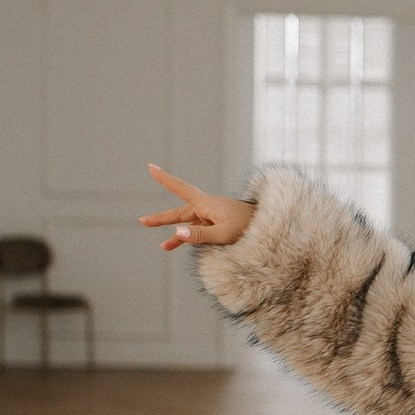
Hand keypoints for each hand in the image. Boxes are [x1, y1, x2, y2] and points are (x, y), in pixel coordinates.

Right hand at [139, 164, 255, 251]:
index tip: (150, 168)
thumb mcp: (224, 234)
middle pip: (180, 213)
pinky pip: (201, 232)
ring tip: (164, 247)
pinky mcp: (220, 226)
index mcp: (207, 204)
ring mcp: (214, 217)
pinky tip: (185, 247)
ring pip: (190, 225)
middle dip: (162, 219)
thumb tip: (178, 233)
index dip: (164, 179)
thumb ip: (200, 235)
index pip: (180, 188)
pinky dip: (191, 239)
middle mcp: (208, 208)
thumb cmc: (249, 227)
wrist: (270, 226)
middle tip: (143, 222)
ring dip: (177, 235)